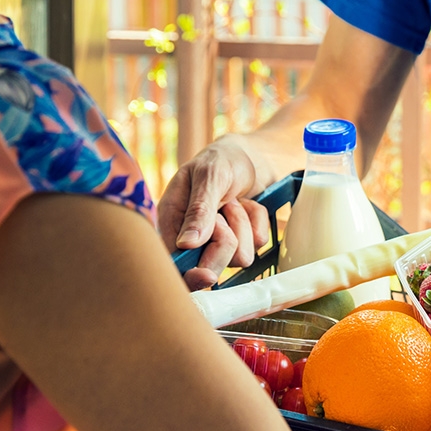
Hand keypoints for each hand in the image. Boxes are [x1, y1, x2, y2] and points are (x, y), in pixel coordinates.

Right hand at [157, 136, 271, 290]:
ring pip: (238, 256)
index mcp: (172, 220)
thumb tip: (186, 244)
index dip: (190, 274)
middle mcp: (192, 236)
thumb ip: (199, 209)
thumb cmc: (223, 159)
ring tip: (235, 201)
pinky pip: (258, 243)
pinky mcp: (242, 240)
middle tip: (228, 207)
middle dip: (225, 240)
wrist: (253, 155)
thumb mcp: (209, 176)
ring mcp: (218, 241)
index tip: (206, 275)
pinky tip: (248, 203)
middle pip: (210, 268)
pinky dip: (258, 220)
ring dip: (242, 223)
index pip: (175, 262)